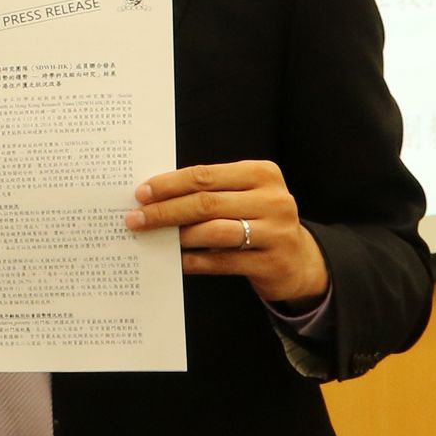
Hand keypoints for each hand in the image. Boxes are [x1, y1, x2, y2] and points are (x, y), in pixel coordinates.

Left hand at [127, 161, 328, 305]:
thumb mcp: (243, 197)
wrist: (298, 260)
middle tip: (137, 218)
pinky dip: (195, 261)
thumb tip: (155, 197)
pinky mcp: (272, 262)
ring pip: (215, 231)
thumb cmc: (258, 221)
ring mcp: (276, 232)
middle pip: (207, 202)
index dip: (170, 184)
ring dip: (179, 235)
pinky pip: (223, 261)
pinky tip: (176, 261)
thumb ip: (210, 192)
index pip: (206, 175)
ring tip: (155, 238)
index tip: (141, 193)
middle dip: (166, 211)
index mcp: (262, 173)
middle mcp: (273, 199)